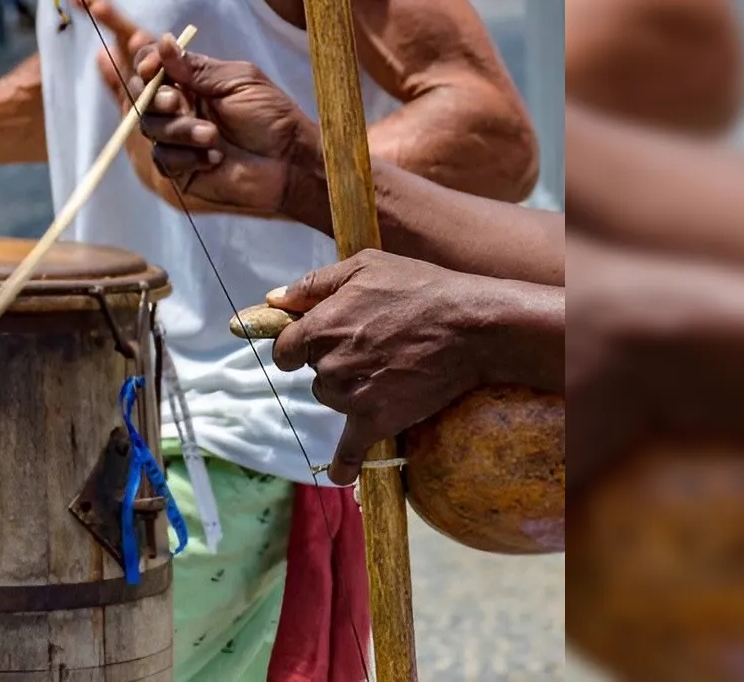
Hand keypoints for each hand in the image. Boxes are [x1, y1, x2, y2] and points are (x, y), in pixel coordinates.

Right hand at [127, 34, 318, 214]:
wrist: (289, 161)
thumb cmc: (271, 117)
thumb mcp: (236, 82)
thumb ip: (197, 68)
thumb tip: (163, 41)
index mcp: (191, 83)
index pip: (153, 67)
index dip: (146, 64)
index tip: (151, 67)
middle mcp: (180, 109)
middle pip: (142, 98)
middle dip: (155, 99)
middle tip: (177, 103)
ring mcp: (178, 140)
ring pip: (151, 129)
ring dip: (180, 130)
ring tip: (212, 136)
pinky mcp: (181, 170)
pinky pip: (164, 159)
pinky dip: (187, 157)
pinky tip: (214, 159)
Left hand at [269, 250, 499, 485]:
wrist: (470, 327)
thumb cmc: (419, 288)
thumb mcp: (362, 267)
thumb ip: (312, 284)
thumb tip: (272, 299)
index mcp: (319, 327)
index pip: (285, 349)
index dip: (300, 343)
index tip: (320, 339)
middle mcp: (329, 365)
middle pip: (312, 372)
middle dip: (333, 359)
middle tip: (374, 343)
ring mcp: (351, 396)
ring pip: (331, 397)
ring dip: (347, 388)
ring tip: (387, 367)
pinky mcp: (377, 421)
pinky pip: (351, 452)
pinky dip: (345, 465)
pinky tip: (340, 476)